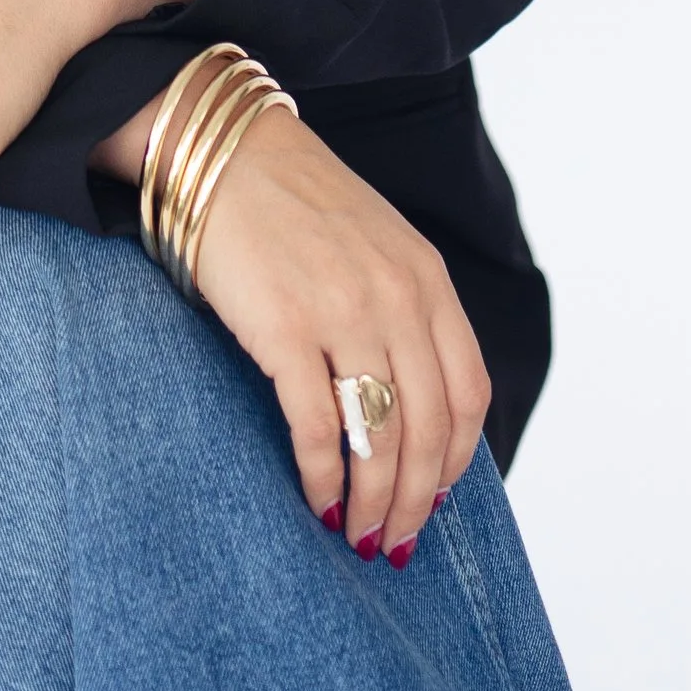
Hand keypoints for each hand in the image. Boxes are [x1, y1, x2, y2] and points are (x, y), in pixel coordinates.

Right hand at [99, 94, 491, 561]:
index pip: (468, 394)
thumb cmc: (294, 203)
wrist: (222, 148)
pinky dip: (322, 477)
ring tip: (355, 534)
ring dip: (371, 501)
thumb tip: (411, 409)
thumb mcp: (377, 245)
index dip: (456, 461)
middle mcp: (397, 298)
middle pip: (428, 430)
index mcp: (427, 280)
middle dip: (413, 500)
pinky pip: (318, 426)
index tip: (433, 499)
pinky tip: (314, 499)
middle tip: (391, 542)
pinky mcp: (285, 327)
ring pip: (380, 438)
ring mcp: (343, 313)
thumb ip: (405, 312)